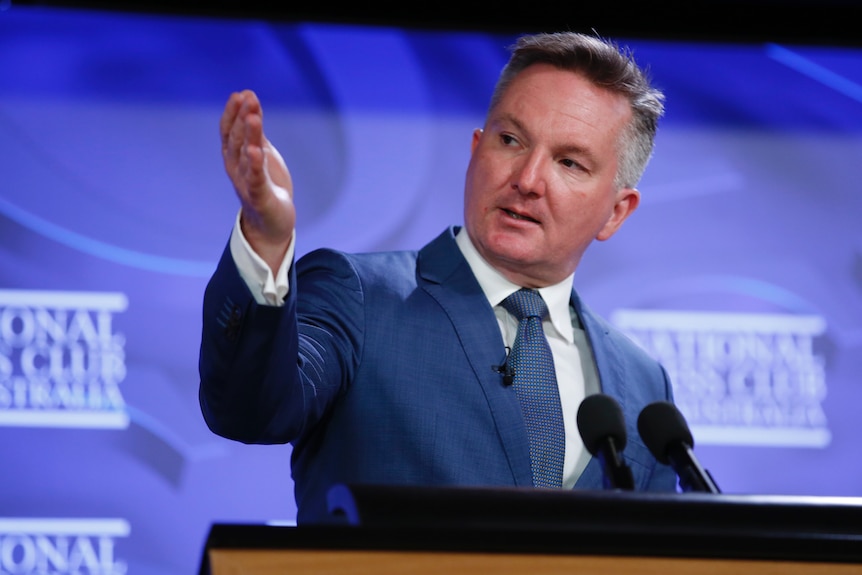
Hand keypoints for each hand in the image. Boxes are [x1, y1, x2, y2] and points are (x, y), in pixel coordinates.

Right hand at [220, 90, 295, 272]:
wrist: (271, 225)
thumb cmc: (266, 187)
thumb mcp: (261, 154)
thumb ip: (255, 132)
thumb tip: (249, 101)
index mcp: (235, 158)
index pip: (230, 132)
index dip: (234, 113)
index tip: (241, 94)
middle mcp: (237, 169)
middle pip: (237, 140)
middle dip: (242, 119)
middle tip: (248, 98)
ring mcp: (247, 183)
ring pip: (245, 157)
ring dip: (249, 136)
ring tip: (253, 117)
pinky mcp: (260, 198)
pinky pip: (255, 180)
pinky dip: (254, 166)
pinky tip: (256, 152)